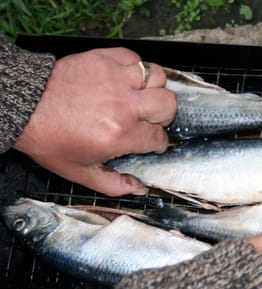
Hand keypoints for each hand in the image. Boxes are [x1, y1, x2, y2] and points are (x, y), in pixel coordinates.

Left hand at [13, 48, 176, 195]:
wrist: (24, 107)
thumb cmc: (50, 139)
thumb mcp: (81, 172)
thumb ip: (115, 184)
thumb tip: (140, 188)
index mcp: (119, 135)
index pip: (159, 137)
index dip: (157, 142)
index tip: (150, 141)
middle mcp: (123, 105)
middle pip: (168, 104)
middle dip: (164, 114)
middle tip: (149, 117)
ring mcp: (115, 79)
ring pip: (157, 76)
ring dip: (153, 88)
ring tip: (140, 95)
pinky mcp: (104, 59)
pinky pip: (135, 58)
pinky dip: (134, 67)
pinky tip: (124, 79)